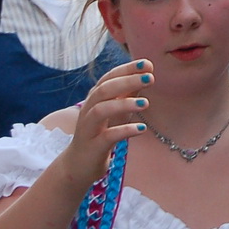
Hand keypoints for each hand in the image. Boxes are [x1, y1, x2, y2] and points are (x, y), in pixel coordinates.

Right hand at [53, 61, 155, 187]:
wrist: (78, 165)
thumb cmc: (101, 132)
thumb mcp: (116, 111)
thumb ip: (127, 93)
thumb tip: (146, 74)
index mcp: (95, 98)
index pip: (109, 78)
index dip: (127, 69)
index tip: (147, 64)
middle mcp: (88, 110)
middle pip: (104, 90)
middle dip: (126, 81)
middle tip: (150, 78)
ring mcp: (88, 128)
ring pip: (101, 110)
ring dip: (124, 104)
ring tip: (145, 103)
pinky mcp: (93, 147)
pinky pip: (107, 136)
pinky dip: (124, 130)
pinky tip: (141, 128)